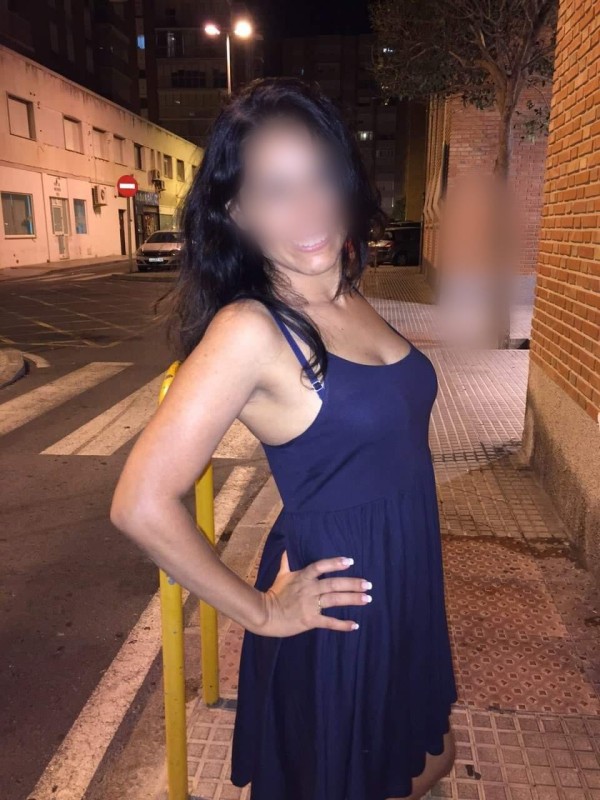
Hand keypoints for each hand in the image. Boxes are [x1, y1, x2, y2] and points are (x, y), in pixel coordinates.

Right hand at [256, 550, 372, 636]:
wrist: (265, 614)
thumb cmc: (274, 594)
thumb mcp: (281, 575)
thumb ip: (286, 562)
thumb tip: (285, 549)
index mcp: (303, 577)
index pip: (320, 566)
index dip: (335, 563)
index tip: (350, 562)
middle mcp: (309, 589)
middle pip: (334, 584)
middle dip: (352, 584)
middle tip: (368, 584)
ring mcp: (310, 605)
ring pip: (335, 600)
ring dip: (352, 599)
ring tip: (367, 599)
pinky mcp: (310, 620)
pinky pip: (329, 622)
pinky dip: (342, 624)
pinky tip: (355, 625)